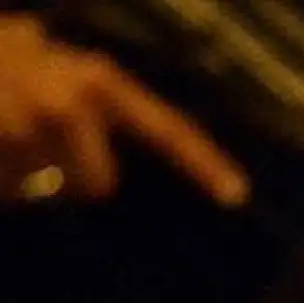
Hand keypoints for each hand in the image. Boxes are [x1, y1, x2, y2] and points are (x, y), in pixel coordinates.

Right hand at [0, 14, 246, 203]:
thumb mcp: (40, 60)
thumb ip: (86, 101)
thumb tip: (106, 167)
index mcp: (93, 80)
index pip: (166, 128)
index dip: (203, 164)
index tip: (236, 196)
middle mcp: (67, 103)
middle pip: (99, 183)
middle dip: (66, 177)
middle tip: (26, 144)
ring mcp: (22, 127)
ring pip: (37, 191)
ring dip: (14, 177)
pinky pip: (6, 192)